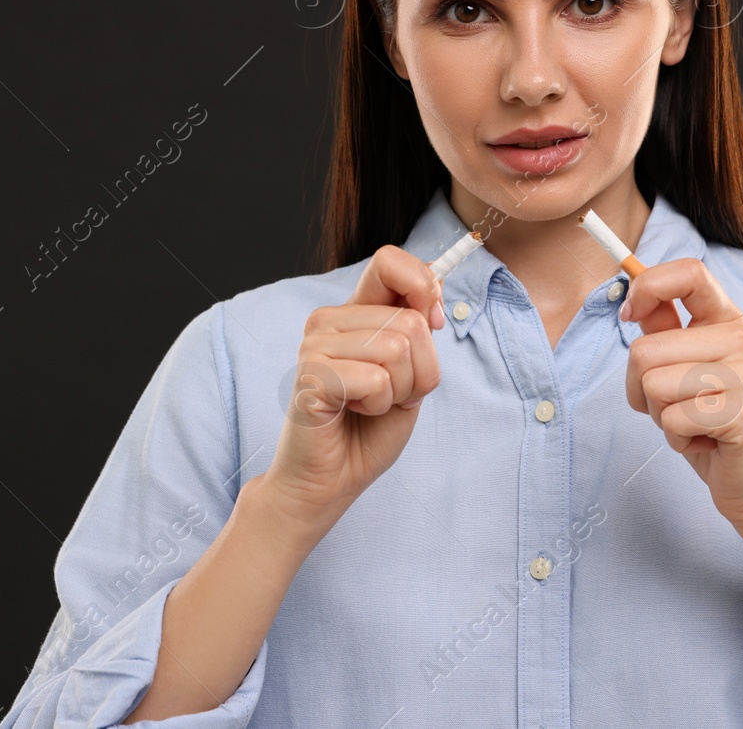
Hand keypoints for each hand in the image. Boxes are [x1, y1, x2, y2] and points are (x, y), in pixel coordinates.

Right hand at [260, 245, 446, 527]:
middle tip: (388, 395)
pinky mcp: (311, 375)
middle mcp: (329, 320)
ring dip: (399, 391)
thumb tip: (431, 296)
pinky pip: (376, 378)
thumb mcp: (409, 373)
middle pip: (410, 321)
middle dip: (418, 371)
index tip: (431, 323)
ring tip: (368, 405)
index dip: (423, 287)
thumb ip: (417, 330)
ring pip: (398, 349)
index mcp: (354, 312)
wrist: (329, 481)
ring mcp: (315, 345)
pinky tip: (352, 413)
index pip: (390, 261)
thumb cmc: (368, 429)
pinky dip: (379, 405)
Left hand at [619, 257, 742, 532]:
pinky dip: (676, 439)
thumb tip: (632, 296)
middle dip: (640, 387)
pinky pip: (671, 419)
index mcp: (728, 320)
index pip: (689, 272)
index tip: (629, 315)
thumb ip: (663, 330)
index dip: (647, 286)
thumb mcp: (683, 368)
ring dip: (660, 415)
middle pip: (646, 348)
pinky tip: (705, 441)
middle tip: (674, 405)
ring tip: (693, 423)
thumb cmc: (709, 423)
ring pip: (653, 384)